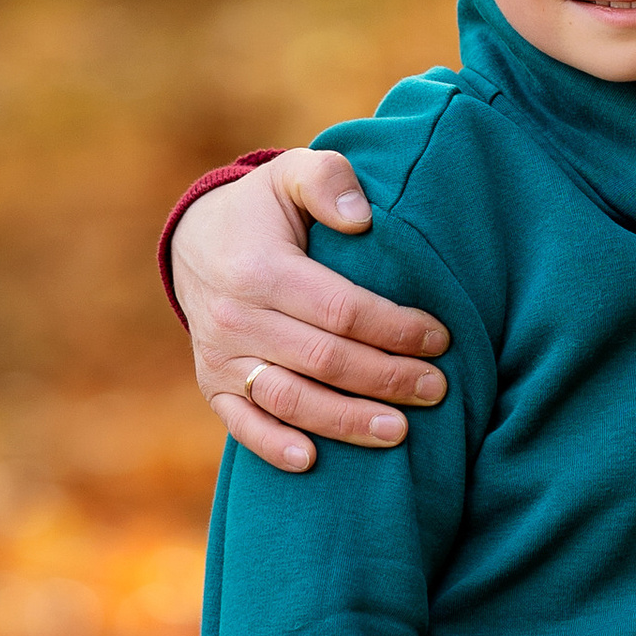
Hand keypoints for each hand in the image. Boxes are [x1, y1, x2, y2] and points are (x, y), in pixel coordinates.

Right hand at [174, 149, 450, 473]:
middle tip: (436, 390)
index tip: (439, 339)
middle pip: (324, 360)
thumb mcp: (290, 174)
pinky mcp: (212, 384)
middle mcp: (236, 318)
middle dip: (386, 379)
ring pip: (289, 400)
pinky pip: (241, 424)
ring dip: (345, 421)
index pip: (341, 310)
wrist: (196, 241)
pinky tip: (313, 461)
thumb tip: (361, 218)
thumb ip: (328, 180)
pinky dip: (273, 446)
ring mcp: (220, 357)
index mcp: (261, 270)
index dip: (394, 329)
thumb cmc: (265, 210)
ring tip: (398, 432)